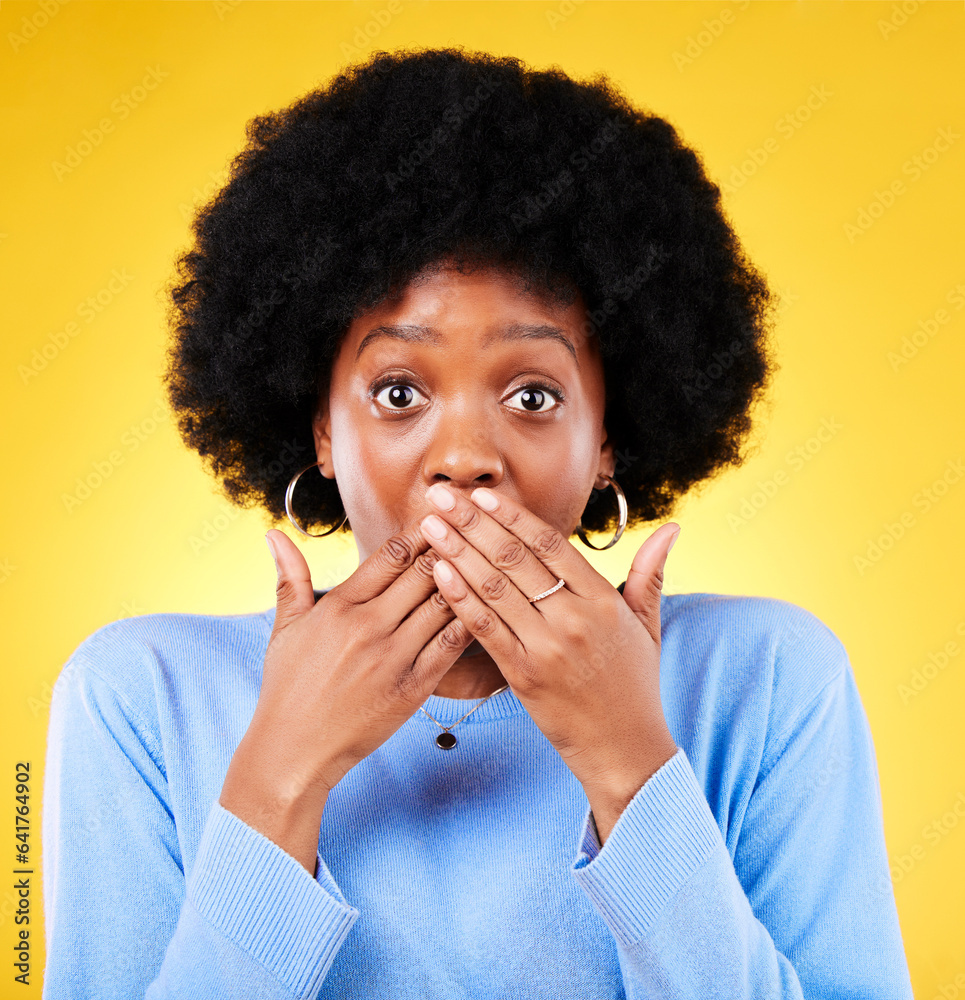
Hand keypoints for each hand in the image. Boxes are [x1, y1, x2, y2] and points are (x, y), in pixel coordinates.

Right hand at [255, 517, 474, 794]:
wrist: (294, 752)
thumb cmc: (288, 687)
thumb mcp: (284, 628)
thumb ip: (289, 576)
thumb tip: (272, 533)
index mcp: (339, 607)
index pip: (390, 556)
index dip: (420, 533)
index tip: (441, 518)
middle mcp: (368, 627)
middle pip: (422, 574)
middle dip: (451, 548)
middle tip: (474, 530)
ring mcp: (393, 658)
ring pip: (443, 605)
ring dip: (467, 580)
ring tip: (488, 561)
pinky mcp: (413, 688)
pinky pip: (451, 647)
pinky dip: (471, 622)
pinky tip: (488, 607)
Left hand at [418, 483, 679, 815]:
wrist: (623, 748)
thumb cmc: (634, 682)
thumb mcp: (647, 624)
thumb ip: (651, 572)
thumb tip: (673, 528)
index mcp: (603, 600)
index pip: (549, 544)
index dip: (512, 516)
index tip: (482, 494)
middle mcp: (574, 619)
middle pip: (515, 559)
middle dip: (472, 523)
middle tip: (441, 496)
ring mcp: (546, 648)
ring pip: (494, 589)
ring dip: (457, 553)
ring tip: (430, 526)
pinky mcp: (523, 675)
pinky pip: (485, 629)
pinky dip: (460, 598)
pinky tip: (439, 572)